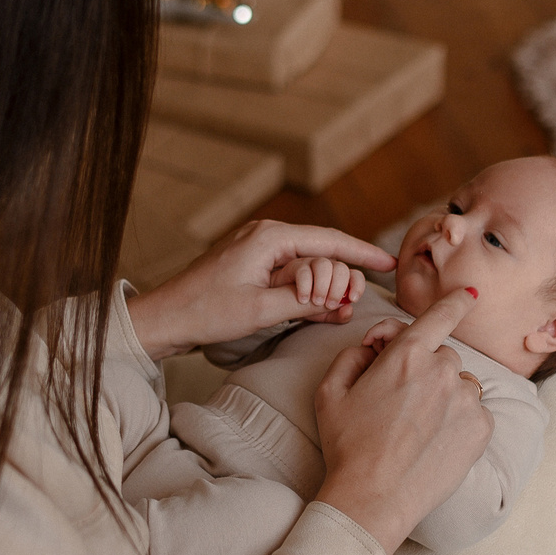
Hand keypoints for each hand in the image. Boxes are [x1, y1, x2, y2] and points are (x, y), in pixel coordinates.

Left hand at [127, 219, 395, 360]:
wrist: (165, 318)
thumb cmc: (206, 312)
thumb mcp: (262, 309)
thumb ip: (305, 301)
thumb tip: (338, 297)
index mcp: (270, 238)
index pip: (329, 240)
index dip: (362, 252)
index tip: (390, 263)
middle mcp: (267, 236)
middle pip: (321, 252)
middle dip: (339, 279)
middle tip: (345, 308)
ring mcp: (259, 250)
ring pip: (308, 265)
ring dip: (323, 289)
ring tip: (336, 311)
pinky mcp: (253, 267)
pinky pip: (291, 274)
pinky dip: (307, 291)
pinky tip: (321, 309)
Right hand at [272, 256, 363, 320]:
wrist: (273, 304)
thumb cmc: (299, 306)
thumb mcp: (319, 315)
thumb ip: (335, 315)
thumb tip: (348, 310)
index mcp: (336, 278)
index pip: (355, 275)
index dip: (357, 285)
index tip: (353, 299)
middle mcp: (326, 268)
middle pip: (341, 268)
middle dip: (338, 288)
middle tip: (329, 304)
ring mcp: (309, 264)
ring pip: (324, 264)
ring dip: (322, 285)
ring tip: (315, 302)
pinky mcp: (293, 266)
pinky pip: (303, 269)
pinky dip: (305, 285)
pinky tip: (302, 299)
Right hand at [313, 288, 494, 554]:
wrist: (373, 498)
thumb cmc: (347, 445)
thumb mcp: (330, 391)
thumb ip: (353, 354)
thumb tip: (375, 346)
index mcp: (407, 355)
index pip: (439, 316)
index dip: (455, 301)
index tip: (469, 294)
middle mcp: (442, 371)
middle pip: (443, 356)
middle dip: (425, 370)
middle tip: (401, 400)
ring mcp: (465, 401)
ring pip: (461, 385)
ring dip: (445, 396)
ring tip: (418, 427)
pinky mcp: (481, 429)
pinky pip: (475, 412)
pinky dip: (459, 421)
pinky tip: (434, 441)